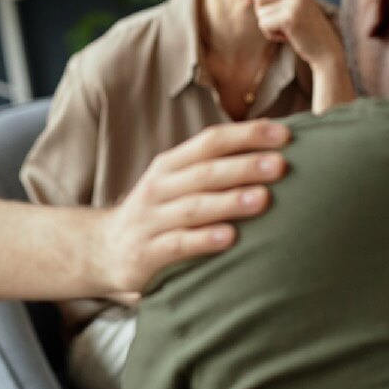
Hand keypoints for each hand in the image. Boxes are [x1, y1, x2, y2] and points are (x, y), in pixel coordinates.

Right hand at [96, 119, 289, 293]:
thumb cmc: (158, 213)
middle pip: (204, 173)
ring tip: (262, 199)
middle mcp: (159, 188)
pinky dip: (203, 239)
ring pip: (192, 207)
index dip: (246, 136)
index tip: (284, 135)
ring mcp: (150, 220)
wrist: (104, 249)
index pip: (209, 142)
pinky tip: (229, 237)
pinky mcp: (146, 253)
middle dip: (243, 166)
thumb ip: (213, 170)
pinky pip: (177, 244)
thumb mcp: (177, 184)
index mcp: (170, 165)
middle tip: (280, 165)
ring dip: (228, 202)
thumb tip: (274, 154)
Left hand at [244, 0, 342, 69]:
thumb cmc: (302, 29)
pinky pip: (264, 24)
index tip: (247, 0)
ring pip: (259, 11)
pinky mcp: (290, 17)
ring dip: (266, 24)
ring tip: (284, 29)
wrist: (325, 48)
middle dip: (260, 11)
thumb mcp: (290, 6)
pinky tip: (286, 36)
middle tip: (276, 21)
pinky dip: (270, 34)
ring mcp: (295, 2)